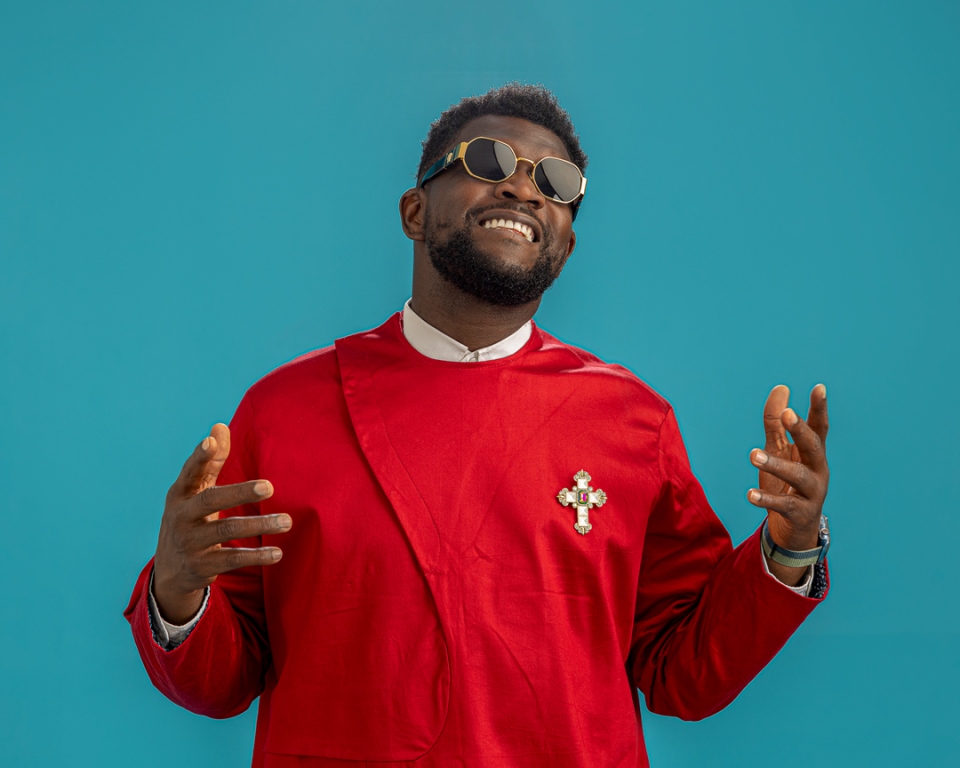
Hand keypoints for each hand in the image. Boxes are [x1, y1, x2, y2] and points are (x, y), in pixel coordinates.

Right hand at [153, 423, 291, 623]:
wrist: (171, 571)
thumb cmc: (189, 519)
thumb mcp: (195, 492)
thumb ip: (211, 461)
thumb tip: (220, 425)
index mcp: (180, 494)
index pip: (189, 472)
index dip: (199, 457)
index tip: (210, 442)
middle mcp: (181, 517)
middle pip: (211, 501)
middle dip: (240, 493)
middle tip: (270, 486)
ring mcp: (190, 543)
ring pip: (226, 531)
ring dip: (259, 525)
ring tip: (287, 521)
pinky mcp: (201, 566)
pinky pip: (232, 559)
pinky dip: (256, 556)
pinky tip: (278, 552)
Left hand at [747, 385, 829, 580]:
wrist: (795, 528)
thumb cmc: (787, 482)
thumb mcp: (779, 449)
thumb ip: (776, 421)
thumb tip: (781, 388)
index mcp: (812, 453)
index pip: (818, 427)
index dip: (819, 408)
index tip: (819, 388)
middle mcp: (817, 470)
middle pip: (813, 447)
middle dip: (801, 430)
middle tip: (787, 414)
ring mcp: (812, 493)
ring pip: (797, 476)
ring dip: (775, 464)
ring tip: (753, 455)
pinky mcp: (800, 513)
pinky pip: (783, 505)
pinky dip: (766, 499)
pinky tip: (750, 495)